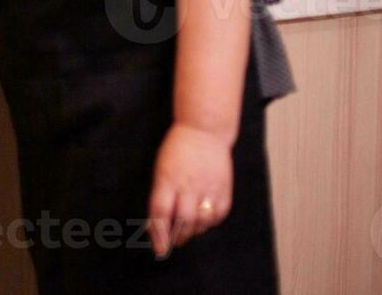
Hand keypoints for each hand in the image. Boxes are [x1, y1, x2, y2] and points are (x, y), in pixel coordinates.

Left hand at [146, 122, 232, 257]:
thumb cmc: (176, 150)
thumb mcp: (160, 169)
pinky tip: (203, 221)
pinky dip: (209, 223)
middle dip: (176, 237)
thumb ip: (160, 194)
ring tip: (187, 233)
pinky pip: (217, 216)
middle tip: (173, 243)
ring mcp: (208, 188)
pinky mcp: (224, 190)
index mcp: (167, 178)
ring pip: (201, 222)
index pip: (160, 212)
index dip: (158, 234)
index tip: (158, 250)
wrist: (204, 131)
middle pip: (182, 221)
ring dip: (193, 232)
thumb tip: (157, 223)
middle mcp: (188, 185)